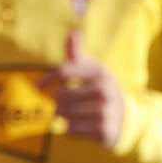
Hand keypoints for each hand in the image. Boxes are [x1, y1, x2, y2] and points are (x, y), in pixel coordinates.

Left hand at [35, 30, 124, 148]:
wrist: (125, 117)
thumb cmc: (100, 88)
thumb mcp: (91, 69)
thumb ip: (77, 54)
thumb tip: (72, 32)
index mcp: (98, 72)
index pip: (64, 71)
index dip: (47, 79)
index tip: (36, 87)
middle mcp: (103, 90)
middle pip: (61, 95)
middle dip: (57, 101)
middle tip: (63, 103)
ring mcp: (104, 110)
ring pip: (64, 113)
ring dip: (62, 115)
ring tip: (72, 113)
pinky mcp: (103, 130)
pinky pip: (71, 130)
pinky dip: (69, 129)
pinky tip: (78, 125)